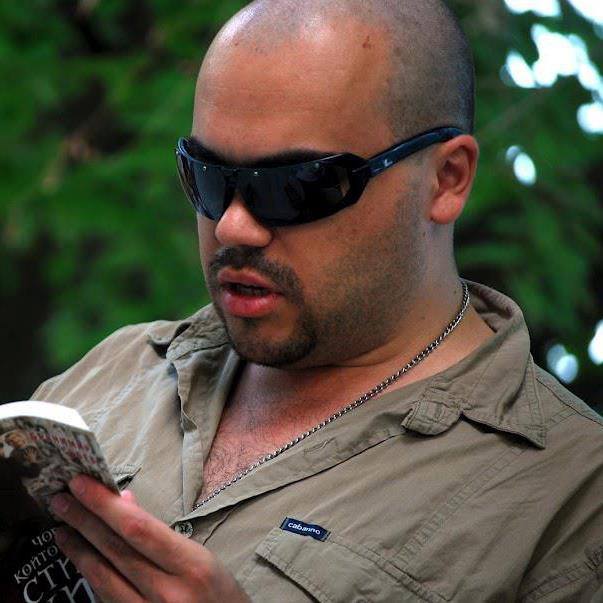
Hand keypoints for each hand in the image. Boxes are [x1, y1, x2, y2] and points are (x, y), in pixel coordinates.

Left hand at [50, 475, 250, 602]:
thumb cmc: (221, 596)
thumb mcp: (203, 559)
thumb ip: (162, 533)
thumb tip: (125, 503)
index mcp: (191, 566)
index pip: (139, 529)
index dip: (105, 505)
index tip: (82, 484)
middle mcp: (168, 593)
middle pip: (117, 550)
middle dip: (86, 520)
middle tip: (61, 499)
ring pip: (104, 578)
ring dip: (80, 549)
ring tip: (62, 527)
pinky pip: (107, 599)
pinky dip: (92, 576)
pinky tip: (80, 559)